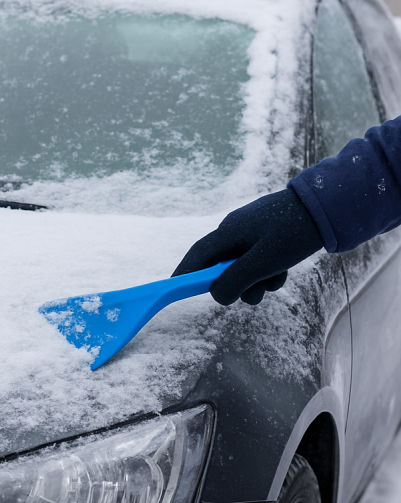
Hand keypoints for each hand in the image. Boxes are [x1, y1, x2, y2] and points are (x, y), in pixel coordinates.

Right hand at [173, 188, 323, 304]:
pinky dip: (268, 272)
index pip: (196, 257)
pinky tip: (283, 271)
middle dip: (237, 285)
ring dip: (257, 281)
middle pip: (221, 267)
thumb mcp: (262, 262)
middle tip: (255, 292)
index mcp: (228, 233)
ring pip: (243, 268)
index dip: (185, 274)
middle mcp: (235, 231)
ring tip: (276, 279)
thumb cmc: (293, 232)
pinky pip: (259, 262)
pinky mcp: (267, 236)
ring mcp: (251, 233)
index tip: (175, 289)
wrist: (327, 207)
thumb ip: (234, 280)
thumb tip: (216, 295)